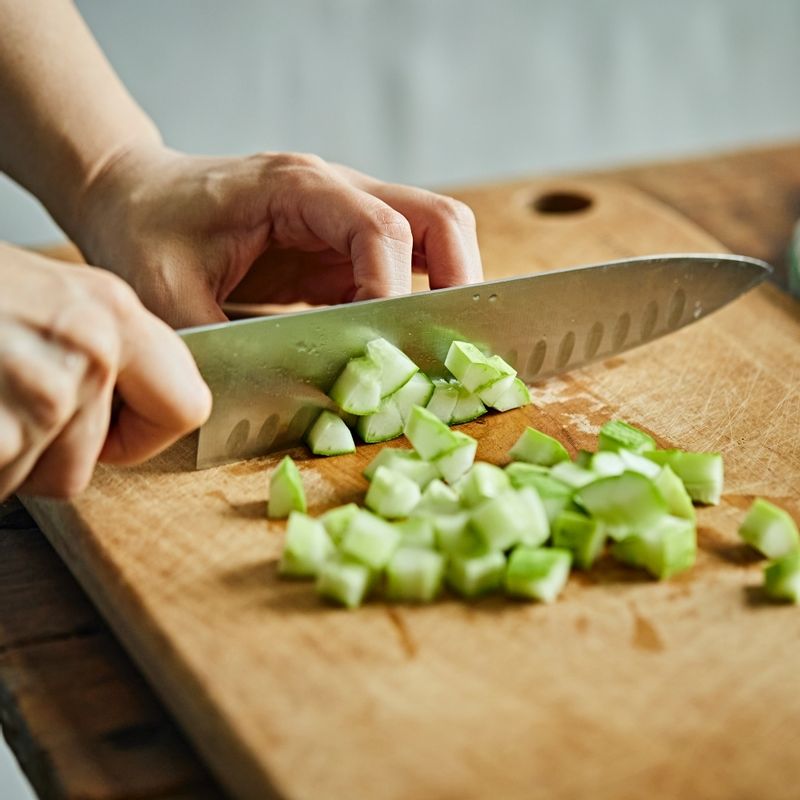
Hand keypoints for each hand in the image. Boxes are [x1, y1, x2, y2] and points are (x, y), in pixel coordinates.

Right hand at [0, 244, 210, 498]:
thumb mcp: (44, 295)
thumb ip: (99, 343)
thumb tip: (124, 397)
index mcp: (113, 310)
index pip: (187, 405)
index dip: (143, 433)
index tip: (107, 432)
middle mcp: (94, 345)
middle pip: (99, 455)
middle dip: (51, 455)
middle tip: (8, 408)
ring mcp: (47, 388)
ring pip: (51, 478)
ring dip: (10, 459)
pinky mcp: (3, 432)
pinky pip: (5, 483)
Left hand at [74, 146, 483, 327]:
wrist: (133, 194)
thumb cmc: (143, 228)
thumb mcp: (164, 291)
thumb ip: (218, 345)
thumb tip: (275, 401)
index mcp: (296, 189)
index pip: (381, 230)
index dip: (393, 293)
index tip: (385, 352)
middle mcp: (336, 193)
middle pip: (438, 219)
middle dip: (459, 282)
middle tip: (454, 346)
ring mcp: (345, 218)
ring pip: (435, 238)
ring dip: (449, 292)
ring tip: (437, 351)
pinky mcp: (341, 247)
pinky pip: (404, 267)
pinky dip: (417, 304)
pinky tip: (402, 348)